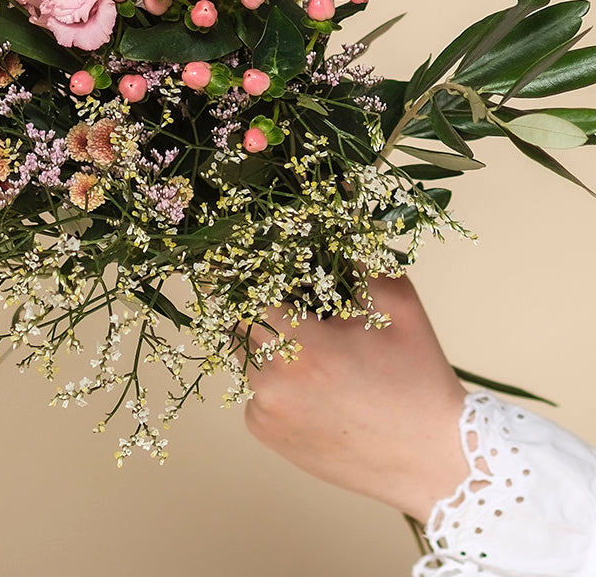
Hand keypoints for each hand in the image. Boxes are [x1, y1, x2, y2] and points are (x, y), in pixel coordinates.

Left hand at [243, 275, 467, 523]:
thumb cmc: (418, 376)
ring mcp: (266, 413)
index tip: (248, 263)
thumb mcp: (397, 304)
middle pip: (237, 323)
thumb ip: (357, 253)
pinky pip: (253, 388)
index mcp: (304, 347)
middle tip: (286, 299)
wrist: (434, 460)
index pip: (245, 296)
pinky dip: (272, 376)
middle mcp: (275, 383)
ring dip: (264, 340)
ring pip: (243, 355)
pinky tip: (312, 382)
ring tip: (309, 344)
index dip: (245, 275)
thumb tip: (334, 211)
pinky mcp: (267, 434)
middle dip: (255, 305)